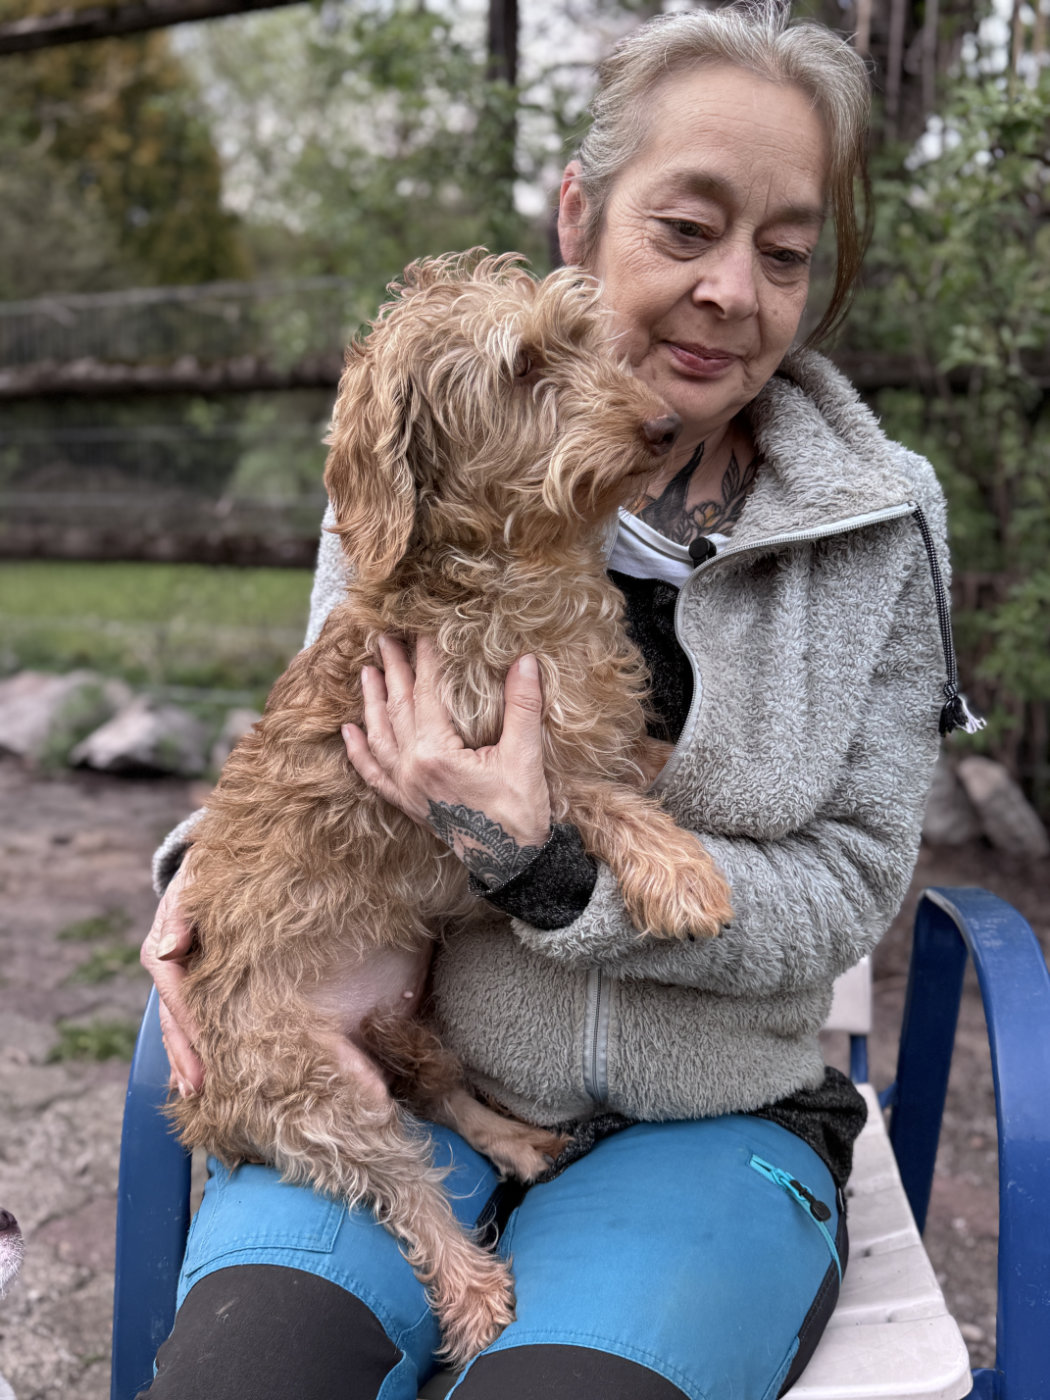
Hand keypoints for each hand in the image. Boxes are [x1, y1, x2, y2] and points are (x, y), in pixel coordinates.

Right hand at [140, 865, 203, 1095]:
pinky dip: (190, 1046)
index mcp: (161, 951)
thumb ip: (181, 914)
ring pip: (178, 1026)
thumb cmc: (206, 872)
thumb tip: (171, 948)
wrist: (213, 866)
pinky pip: (189, 1018)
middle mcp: (166, 969)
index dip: (190, 1027)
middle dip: (185, 1056)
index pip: (176, 996)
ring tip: (196, 1093)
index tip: (205, 1055)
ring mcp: (177, 979)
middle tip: (199, 1090)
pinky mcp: (192, 981)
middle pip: (173, 1020)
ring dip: (185, 1059)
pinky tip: (194, 1076)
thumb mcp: (193, 882)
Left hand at [341, 635, 551, 886]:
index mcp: (436, 754)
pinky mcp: (407, 803)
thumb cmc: (519, 810)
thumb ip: (522, 706)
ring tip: (367, 671)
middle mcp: (412, 769)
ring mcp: (405, 788)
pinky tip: (348, 732)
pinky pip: (373, 775)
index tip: (424, 631)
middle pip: (397, 709)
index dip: (426, 660)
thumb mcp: (525, 755)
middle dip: (393, 670)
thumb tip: (526, 661)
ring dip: (371, 702)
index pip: (427, 694)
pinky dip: (359, 752)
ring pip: (379, 737)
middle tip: (385, 638)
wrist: (511, 862)